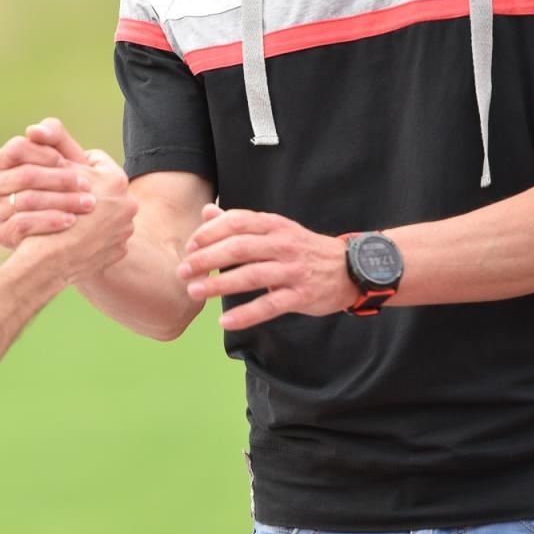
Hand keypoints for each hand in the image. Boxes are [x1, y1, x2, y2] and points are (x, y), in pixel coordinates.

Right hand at [0, 118, 101, 247]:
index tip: (68, 162)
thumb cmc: (67, 184)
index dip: (45, 154)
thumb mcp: (65, 157)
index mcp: (3, 162)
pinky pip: (22, 224)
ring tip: (87, 203)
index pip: (17, 148)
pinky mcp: (1, 233)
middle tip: (88, 185)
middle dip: (59, 179)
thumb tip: (33, 131)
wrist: (71, 227)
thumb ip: (54, 136)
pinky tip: (71, 220)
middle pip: (24, 175)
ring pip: (26, 200)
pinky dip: (49, 220)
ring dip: (61, 200)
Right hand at [24, 149, 136, 282]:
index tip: (61, 171)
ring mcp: (125, 230)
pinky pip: (106, 239)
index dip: (75, 166)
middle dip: (86, 190)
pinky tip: (75, 238)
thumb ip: (58, 150)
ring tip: (71, 217)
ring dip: (92, 215)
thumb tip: (44, 131)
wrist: (48, 260)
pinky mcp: (118, 251)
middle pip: (104, 189)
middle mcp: (128, 204)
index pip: (96, 160)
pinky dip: (93, 237)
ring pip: (107, 214)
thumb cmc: (46, 212)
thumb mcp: (54, 174)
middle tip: (67, 196)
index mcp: (115, 180)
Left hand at [177, 204, 353, 329]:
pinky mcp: (301, 295)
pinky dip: (246, 314)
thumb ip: (240, 222)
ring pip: (251, 276)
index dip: (209, 233)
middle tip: (182, 271)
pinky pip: (270, 305)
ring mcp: (293, 270)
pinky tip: (225, 321)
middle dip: (206, 259)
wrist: (350, 268)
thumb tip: (207, 211)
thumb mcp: (275, 228)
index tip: (189, 246)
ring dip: (219, 284)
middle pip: (239, 248)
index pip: (236, 222)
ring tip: (194, 292)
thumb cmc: (303, 248)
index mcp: (274, 225)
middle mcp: (283, 244)